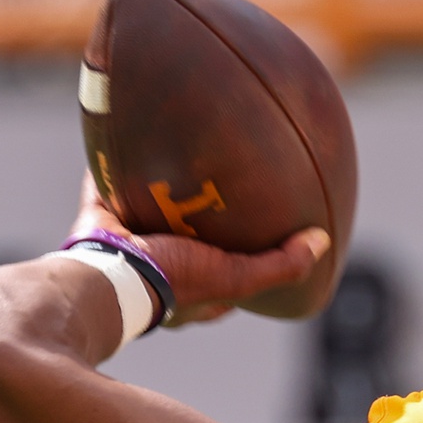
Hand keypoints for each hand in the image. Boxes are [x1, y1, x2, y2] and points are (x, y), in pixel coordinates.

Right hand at [70, 174, 328, 326]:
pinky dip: (115, 164)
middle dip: (200, 218)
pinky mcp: (100, 218)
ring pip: (149, 210)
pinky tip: (126, 133)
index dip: (245, 257)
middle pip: (187, 237)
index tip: (262, 234)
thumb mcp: (236, 277)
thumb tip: (322, 241)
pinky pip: (108, 184)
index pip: (227, 275)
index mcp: (191, 289)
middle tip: (217, 188)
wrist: (106, 276)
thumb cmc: (173, 282)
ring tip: (179, 156)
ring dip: (162, 189)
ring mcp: (128, 244)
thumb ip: (281, 265)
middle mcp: (159, 268)